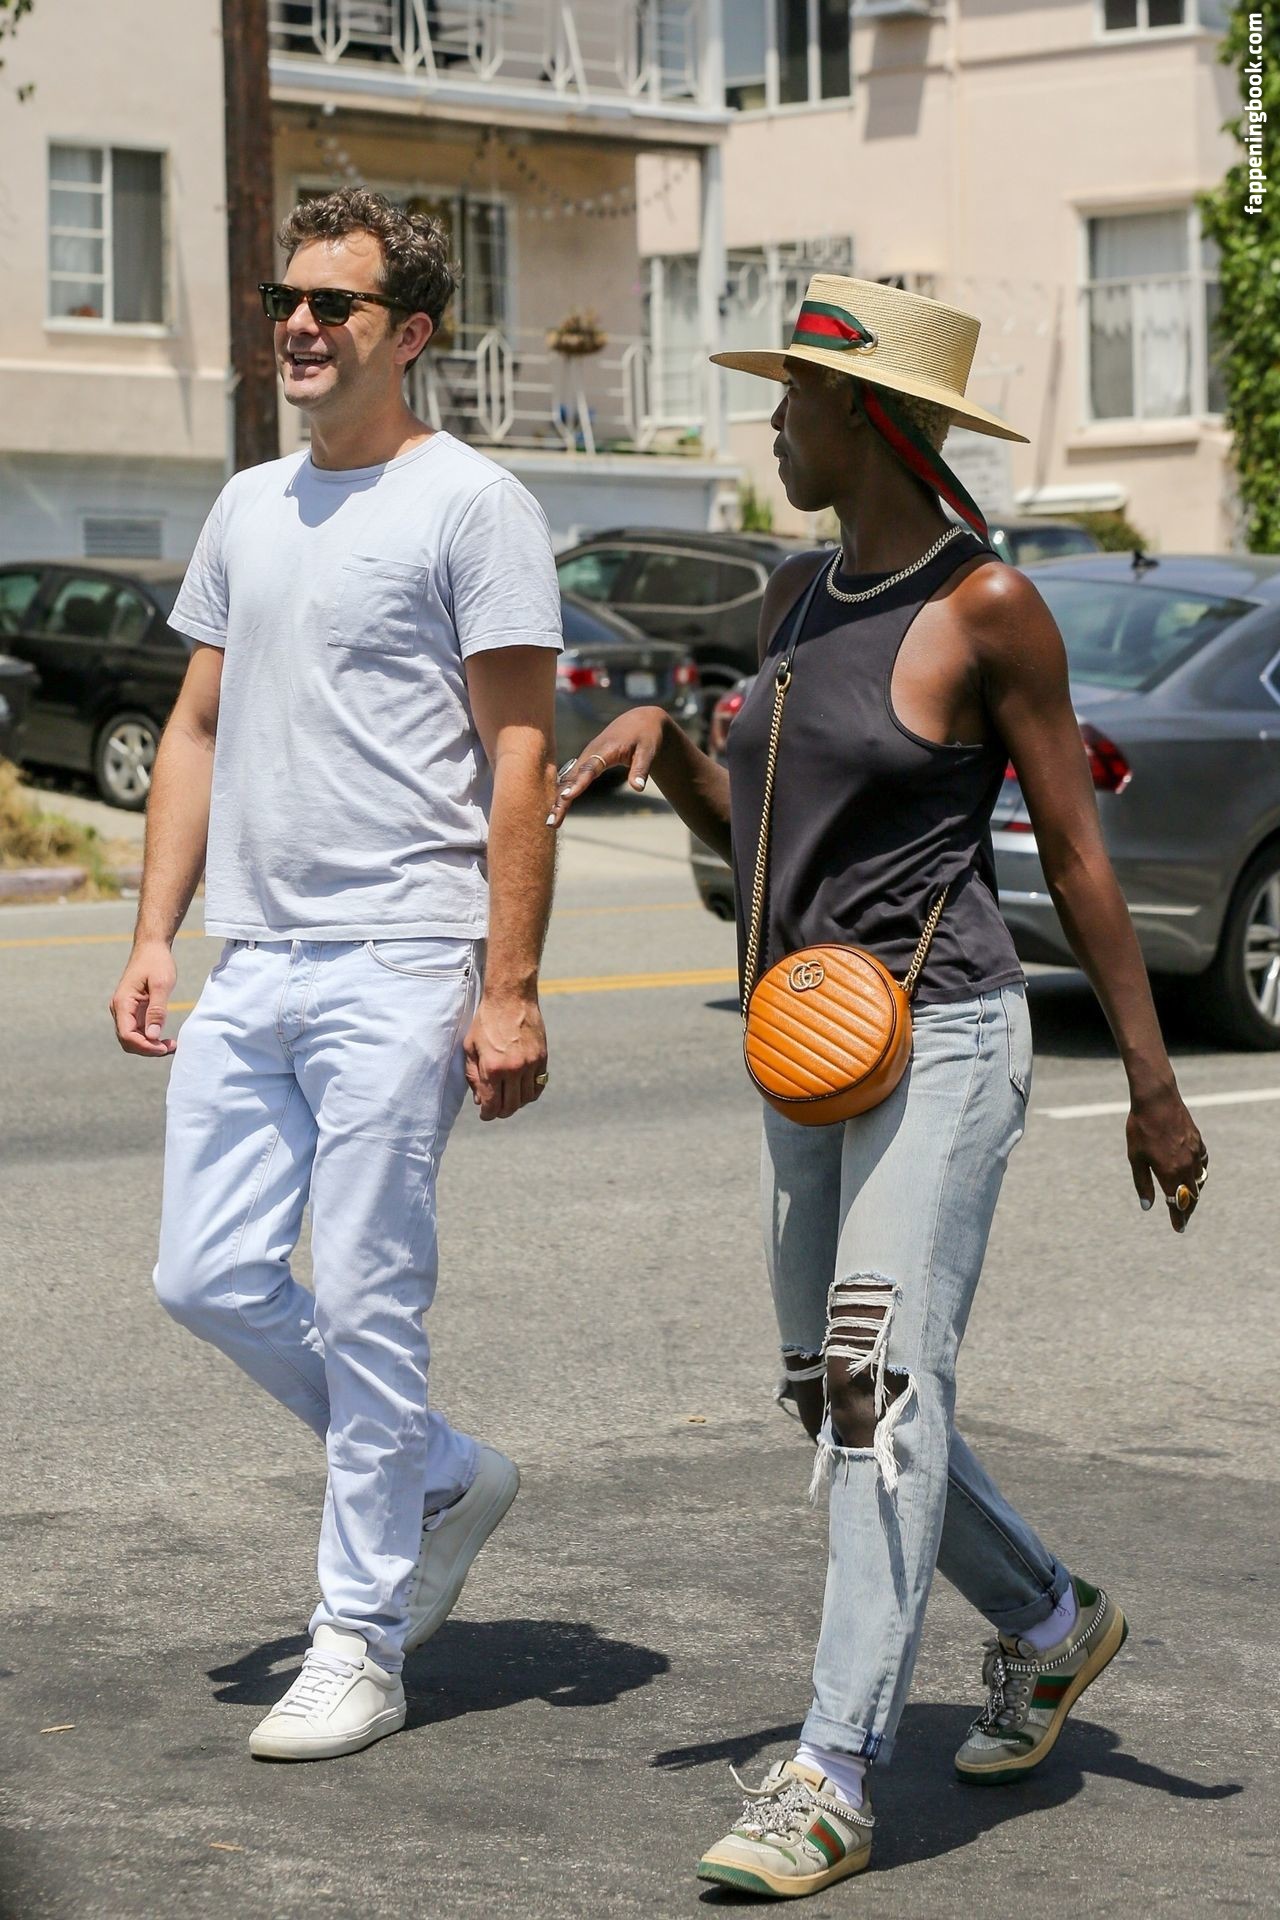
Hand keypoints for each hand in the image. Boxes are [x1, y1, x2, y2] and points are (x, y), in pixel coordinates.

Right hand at [109, 939, 177, 1057]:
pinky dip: (150, 1038)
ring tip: (171, 1045)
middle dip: (148, 1049)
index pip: (127, 1035)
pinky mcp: (133, 1011)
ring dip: (149, 1046)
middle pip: (128, 1041)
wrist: (151, 948)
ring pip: (132, 1039)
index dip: (145, 1046)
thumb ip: (157, 1010)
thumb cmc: (157, 962)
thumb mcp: (162, 984)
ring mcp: (125, 1011)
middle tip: (171, 1047)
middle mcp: (119, 1009)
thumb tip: (152, 1035)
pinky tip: (165, 1039)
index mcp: (122, 1003)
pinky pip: (138, 1031)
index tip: (164, 1048)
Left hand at [463, 991, 547, 1121]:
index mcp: (492, 1068)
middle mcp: (513, 1069)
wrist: (511, 998)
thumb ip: (473, 1075)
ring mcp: (530, 1064)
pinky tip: (522, 1089)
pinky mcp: (542, 1058)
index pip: (491, 1105)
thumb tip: (480, 1100)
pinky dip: (530, 1092)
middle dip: (501, 1112)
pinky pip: (539, 1086)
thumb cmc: (486, 1020)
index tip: (485, 1114)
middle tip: (495, 1110)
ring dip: (516, 1103)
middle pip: (510, 1106)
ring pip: (526, 1099)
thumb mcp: (470, 1047)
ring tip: (508, 1098)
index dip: (487, 1114)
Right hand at [546, 708, 666, 827]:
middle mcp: (591, 753)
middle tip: (551, 820)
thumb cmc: (645, 736)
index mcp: (606, 749)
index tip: (566, 797)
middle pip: (572, 778)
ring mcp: (585, 758)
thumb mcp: (648, 751)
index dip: (578, 783)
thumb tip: (638, 788)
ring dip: (558, 800)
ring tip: (551, 821)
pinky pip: (571, 779)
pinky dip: (562, 793)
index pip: (590, 768)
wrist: (639, 720)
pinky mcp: (585, 762)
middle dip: (560, 799)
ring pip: (567, 780)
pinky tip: (556, 810)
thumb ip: (641, 769)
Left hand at [1126, 1083, 1206, 1233]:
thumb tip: (1148, 1206)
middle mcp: (1186, 1166)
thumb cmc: (1141, 1128)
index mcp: (1169, 1173)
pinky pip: (1202, 1164)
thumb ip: (1143, 1183)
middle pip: (1191, 1196)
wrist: (1157, 1100)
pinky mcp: (1198, 1142)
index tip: (1179, 1228)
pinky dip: (1199, 1174)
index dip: (1178, 1217)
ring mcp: (1194, 1154)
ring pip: (1199, 1181)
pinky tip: (1194, 1175)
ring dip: (1194, 1193)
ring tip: (1188, 1200)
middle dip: (1186, 1209)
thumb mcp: (1136, 1158)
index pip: (1176, 1203)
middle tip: (1182, 1218)